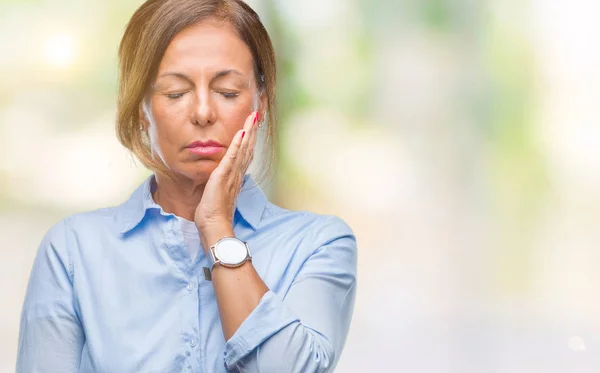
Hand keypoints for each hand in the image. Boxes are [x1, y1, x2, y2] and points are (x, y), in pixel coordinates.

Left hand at [194, 111, 259, 244]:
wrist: (214, 227)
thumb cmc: (214, 215)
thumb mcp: (218, 195)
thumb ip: (221, 184)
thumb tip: (219, 178)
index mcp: (236, 178)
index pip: (245, 154)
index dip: (249, 139)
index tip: (252, 125)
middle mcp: (237, 174)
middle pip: (248, 148)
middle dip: (252, 130)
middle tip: (256, 114)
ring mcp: (232, 175)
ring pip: (244, 149)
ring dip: (249, 132)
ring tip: (253, 117)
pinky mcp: (223, 176)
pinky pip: (232, 157)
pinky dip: (238, 144)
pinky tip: (241, 133)